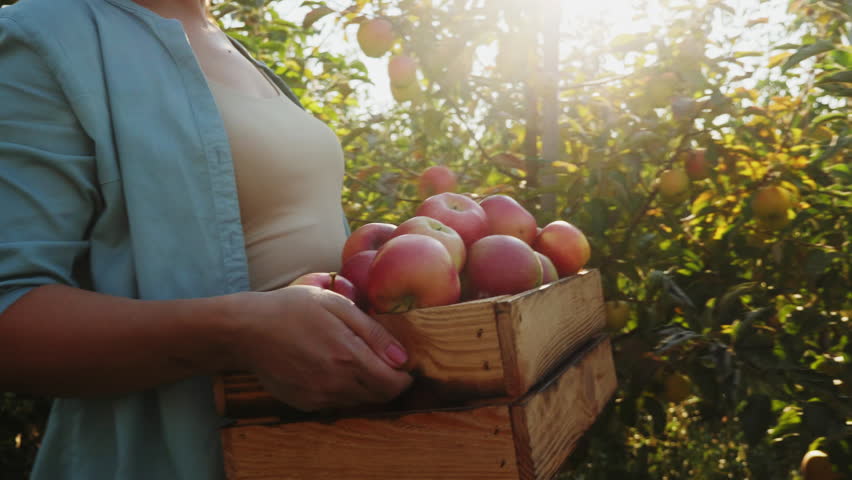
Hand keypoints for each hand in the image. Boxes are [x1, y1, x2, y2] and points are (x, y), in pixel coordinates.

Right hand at [227, 285, 412, 410]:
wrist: (247, 330)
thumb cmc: (293, 309)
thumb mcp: (337, 306)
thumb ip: (373, 333)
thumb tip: (402, 358)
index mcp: (348, 356)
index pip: (393, 384)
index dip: (404, 378)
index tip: (403, 366)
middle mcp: (335, 383)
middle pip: (378, 396)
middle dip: (387, 383)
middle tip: (381, 362)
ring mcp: (318, 397)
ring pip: (357, 401)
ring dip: (364, 387)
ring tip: (351, 360)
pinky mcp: (304, 404)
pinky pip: (335, 403)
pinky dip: (341, 391)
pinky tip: (328, 368)